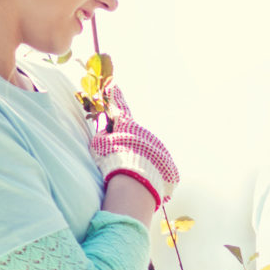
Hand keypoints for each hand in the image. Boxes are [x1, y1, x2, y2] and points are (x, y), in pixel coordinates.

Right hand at [89, 81, 178, 209]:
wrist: (137, 185)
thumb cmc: (114, 162)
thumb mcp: (100, 144)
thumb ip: (102, 131)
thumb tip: (103, 122)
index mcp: (129, 126)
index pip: (119, 107)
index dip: (115, 96)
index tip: (113, 84)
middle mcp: (147, 134)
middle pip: (134, 135)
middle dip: (128, 143)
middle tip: (120, 157)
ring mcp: (160, 149)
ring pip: (148, 151)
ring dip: (141, 158)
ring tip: (132, 174)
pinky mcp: (169, 165)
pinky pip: (158, 166)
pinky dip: (151, 171)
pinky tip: (144, 179)